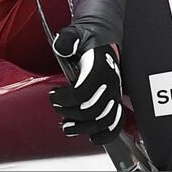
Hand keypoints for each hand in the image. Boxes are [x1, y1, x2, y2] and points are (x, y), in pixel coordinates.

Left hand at [48, 26, 123, 145]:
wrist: (104, 37)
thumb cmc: (88, 37)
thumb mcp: (75, 33)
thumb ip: (67, 40)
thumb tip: (61, 48)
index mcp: (100, 68)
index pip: (82, 93)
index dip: (65, 99)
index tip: (54, 95)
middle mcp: (111, 83)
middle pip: (91, 110)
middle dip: (70, 113)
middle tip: (58, 109)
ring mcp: (114, 93)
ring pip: (104, 121)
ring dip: (84, 128)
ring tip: (67, 127)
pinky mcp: (115, 100)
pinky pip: (117, 123)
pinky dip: (106, 134)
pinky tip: (93, 138)